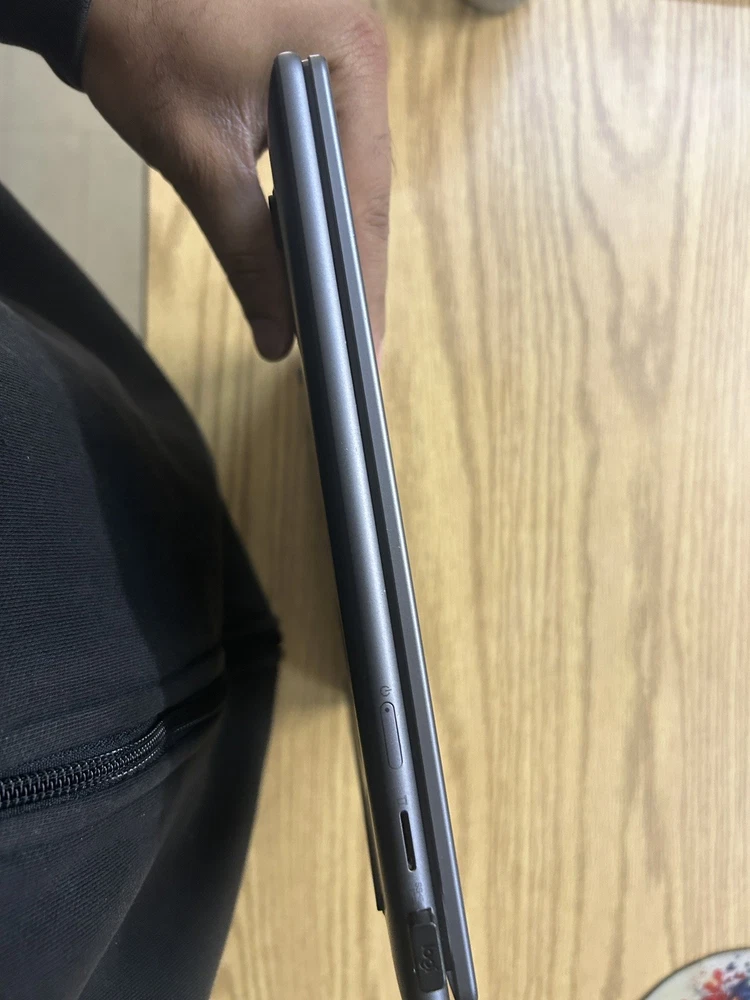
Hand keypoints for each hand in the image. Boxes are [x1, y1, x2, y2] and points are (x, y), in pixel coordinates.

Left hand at [82, 0, 390, 359]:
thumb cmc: (144, 46)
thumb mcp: (199, 156)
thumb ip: (245, 250)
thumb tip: (277, 336)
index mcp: (349, 59)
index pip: (366, 195)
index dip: (365, 280)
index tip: (368, 347)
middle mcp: (363, 54)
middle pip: (367, 187)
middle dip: (356, 270)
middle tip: (357, 345)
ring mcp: (345, 56)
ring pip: (352, 173)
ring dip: (339, 240)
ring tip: (339, 313)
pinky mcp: (321, 64)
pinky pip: (332, 150)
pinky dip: (320, 204)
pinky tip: (314, 252)